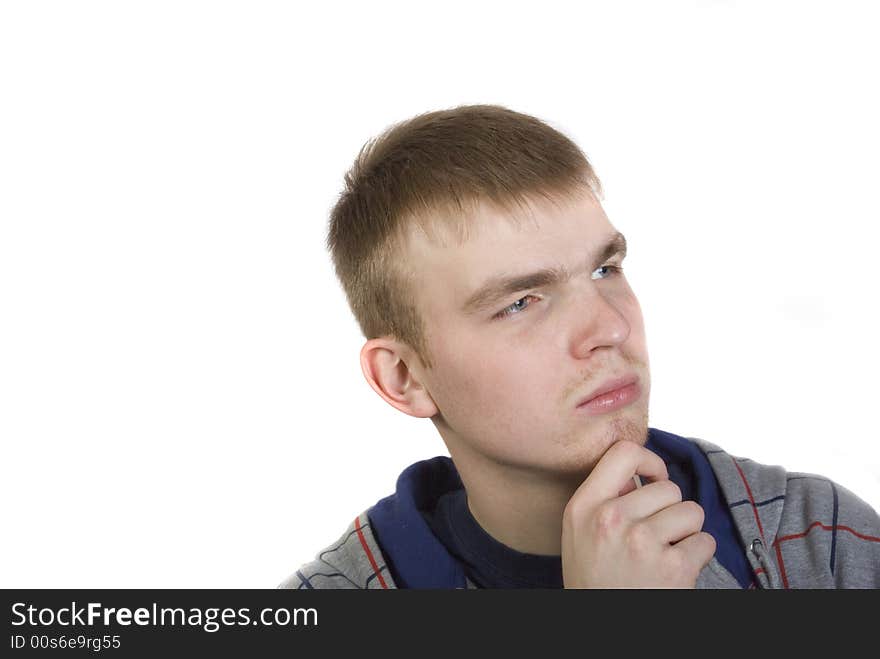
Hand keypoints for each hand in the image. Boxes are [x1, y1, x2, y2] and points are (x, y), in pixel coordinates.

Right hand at [561, 440, 715, 587]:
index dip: (649, 461)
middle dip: (671, 510)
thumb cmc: (593, 581)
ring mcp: (642, 542)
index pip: (623, 452)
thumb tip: (636, 474)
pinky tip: (676, 571)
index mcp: (584, 506)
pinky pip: (705, 542)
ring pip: (692, 512)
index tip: (654, 479)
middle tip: (657, 537)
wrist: (601, 629)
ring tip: (666, 554)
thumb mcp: (580, 534)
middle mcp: (611, 518)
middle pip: (668, 488)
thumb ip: (602, 499)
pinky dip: (697, 557)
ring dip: (686, 533)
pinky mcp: (672, 567)